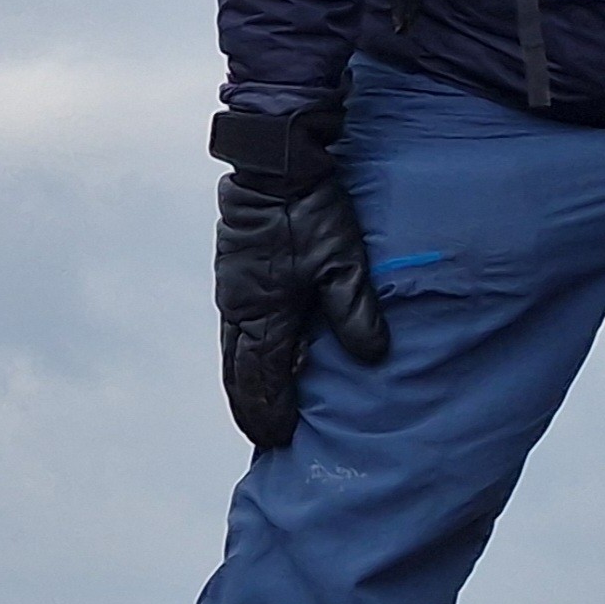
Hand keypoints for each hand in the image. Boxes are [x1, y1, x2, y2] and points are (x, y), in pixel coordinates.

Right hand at [210, 121, 389, 449]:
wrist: (273, 163)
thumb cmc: (309, 210)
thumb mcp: (343, 262)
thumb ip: (356, 312)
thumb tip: (372, 359)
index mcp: (263, 314)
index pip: (262, 382)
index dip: (270, 414)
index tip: (282, 440)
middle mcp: (239, 310)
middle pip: (238, 376)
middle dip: (252, 410)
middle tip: (267, 438)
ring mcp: (232, 293)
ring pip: (233, 354)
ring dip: (245, 385)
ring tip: (261, 410)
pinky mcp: (233, 276)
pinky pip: (234, 331)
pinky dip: (244, 356)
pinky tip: (259, 359)